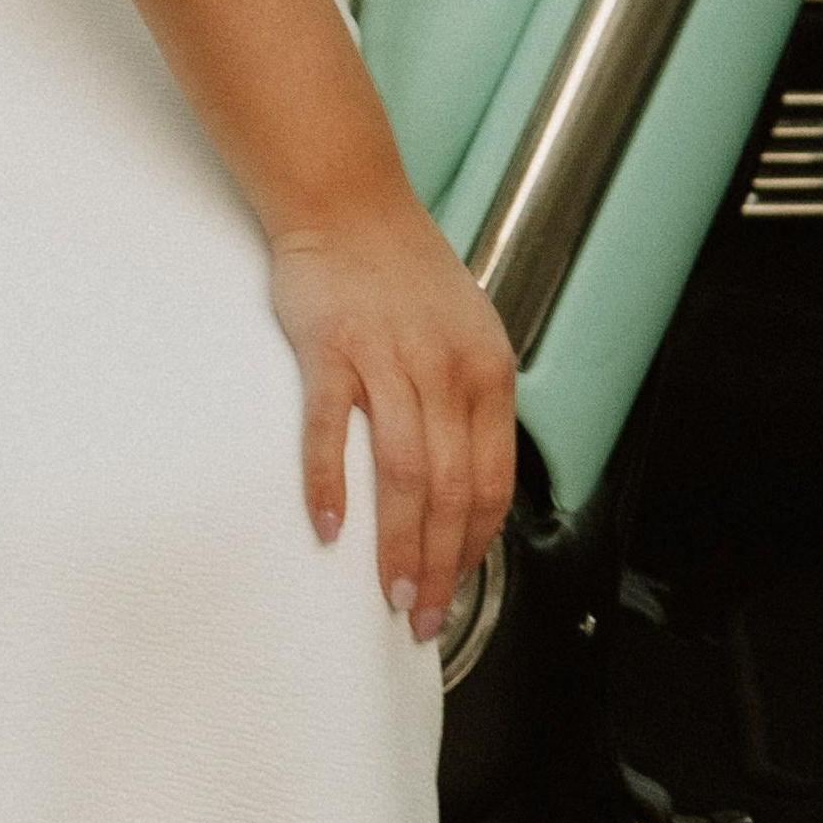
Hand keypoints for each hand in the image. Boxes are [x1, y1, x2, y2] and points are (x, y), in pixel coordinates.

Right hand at [260, 191, 517, 643]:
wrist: (348, 205)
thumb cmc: (403, 276)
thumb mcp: (466, 335)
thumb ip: (469, 403)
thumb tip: (464, 486)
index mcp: (487, 372)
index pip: (492, 481)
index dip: (475, 545)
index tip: (455, 588)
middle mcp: (447, 369)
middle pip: (451, 489)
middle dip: (439, 565)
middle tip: (421, 618)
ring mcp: (388, 358)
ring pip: (404, 472)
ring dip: (398, 543)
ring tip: (389, 595)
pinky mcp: (332, 349)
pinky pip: (332, 429)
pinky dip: (331, 483)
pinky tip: (329, 528)